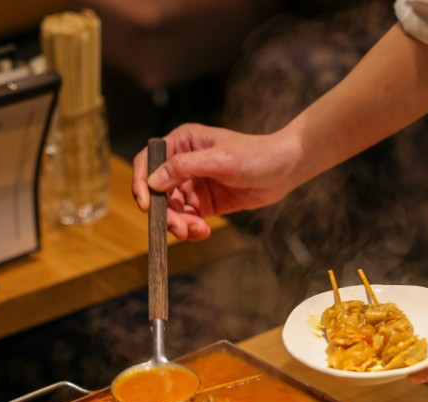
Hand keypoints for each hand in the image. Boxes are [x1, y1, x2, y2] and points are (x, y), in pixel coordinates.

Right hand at [131, 123, 300, 239]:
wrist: (285, 169)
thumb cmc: (256, 155)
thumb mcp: (220, 159)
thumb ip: (185, 167)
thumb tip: (153, 180)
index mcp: (182, 143)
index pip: (148, 161)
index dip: (141, 183)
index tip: (146, 205)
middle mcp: (183, 164)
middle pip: (158, 192)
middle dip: (165, 213)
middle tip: (178, 228)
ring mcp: (193, 184)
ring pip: (172, 210)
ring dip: (179, 224)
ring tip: (196, 231)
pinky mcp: (204, 203)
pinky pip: (188, 219)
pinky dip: (191, 229)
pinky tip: (203, 231)